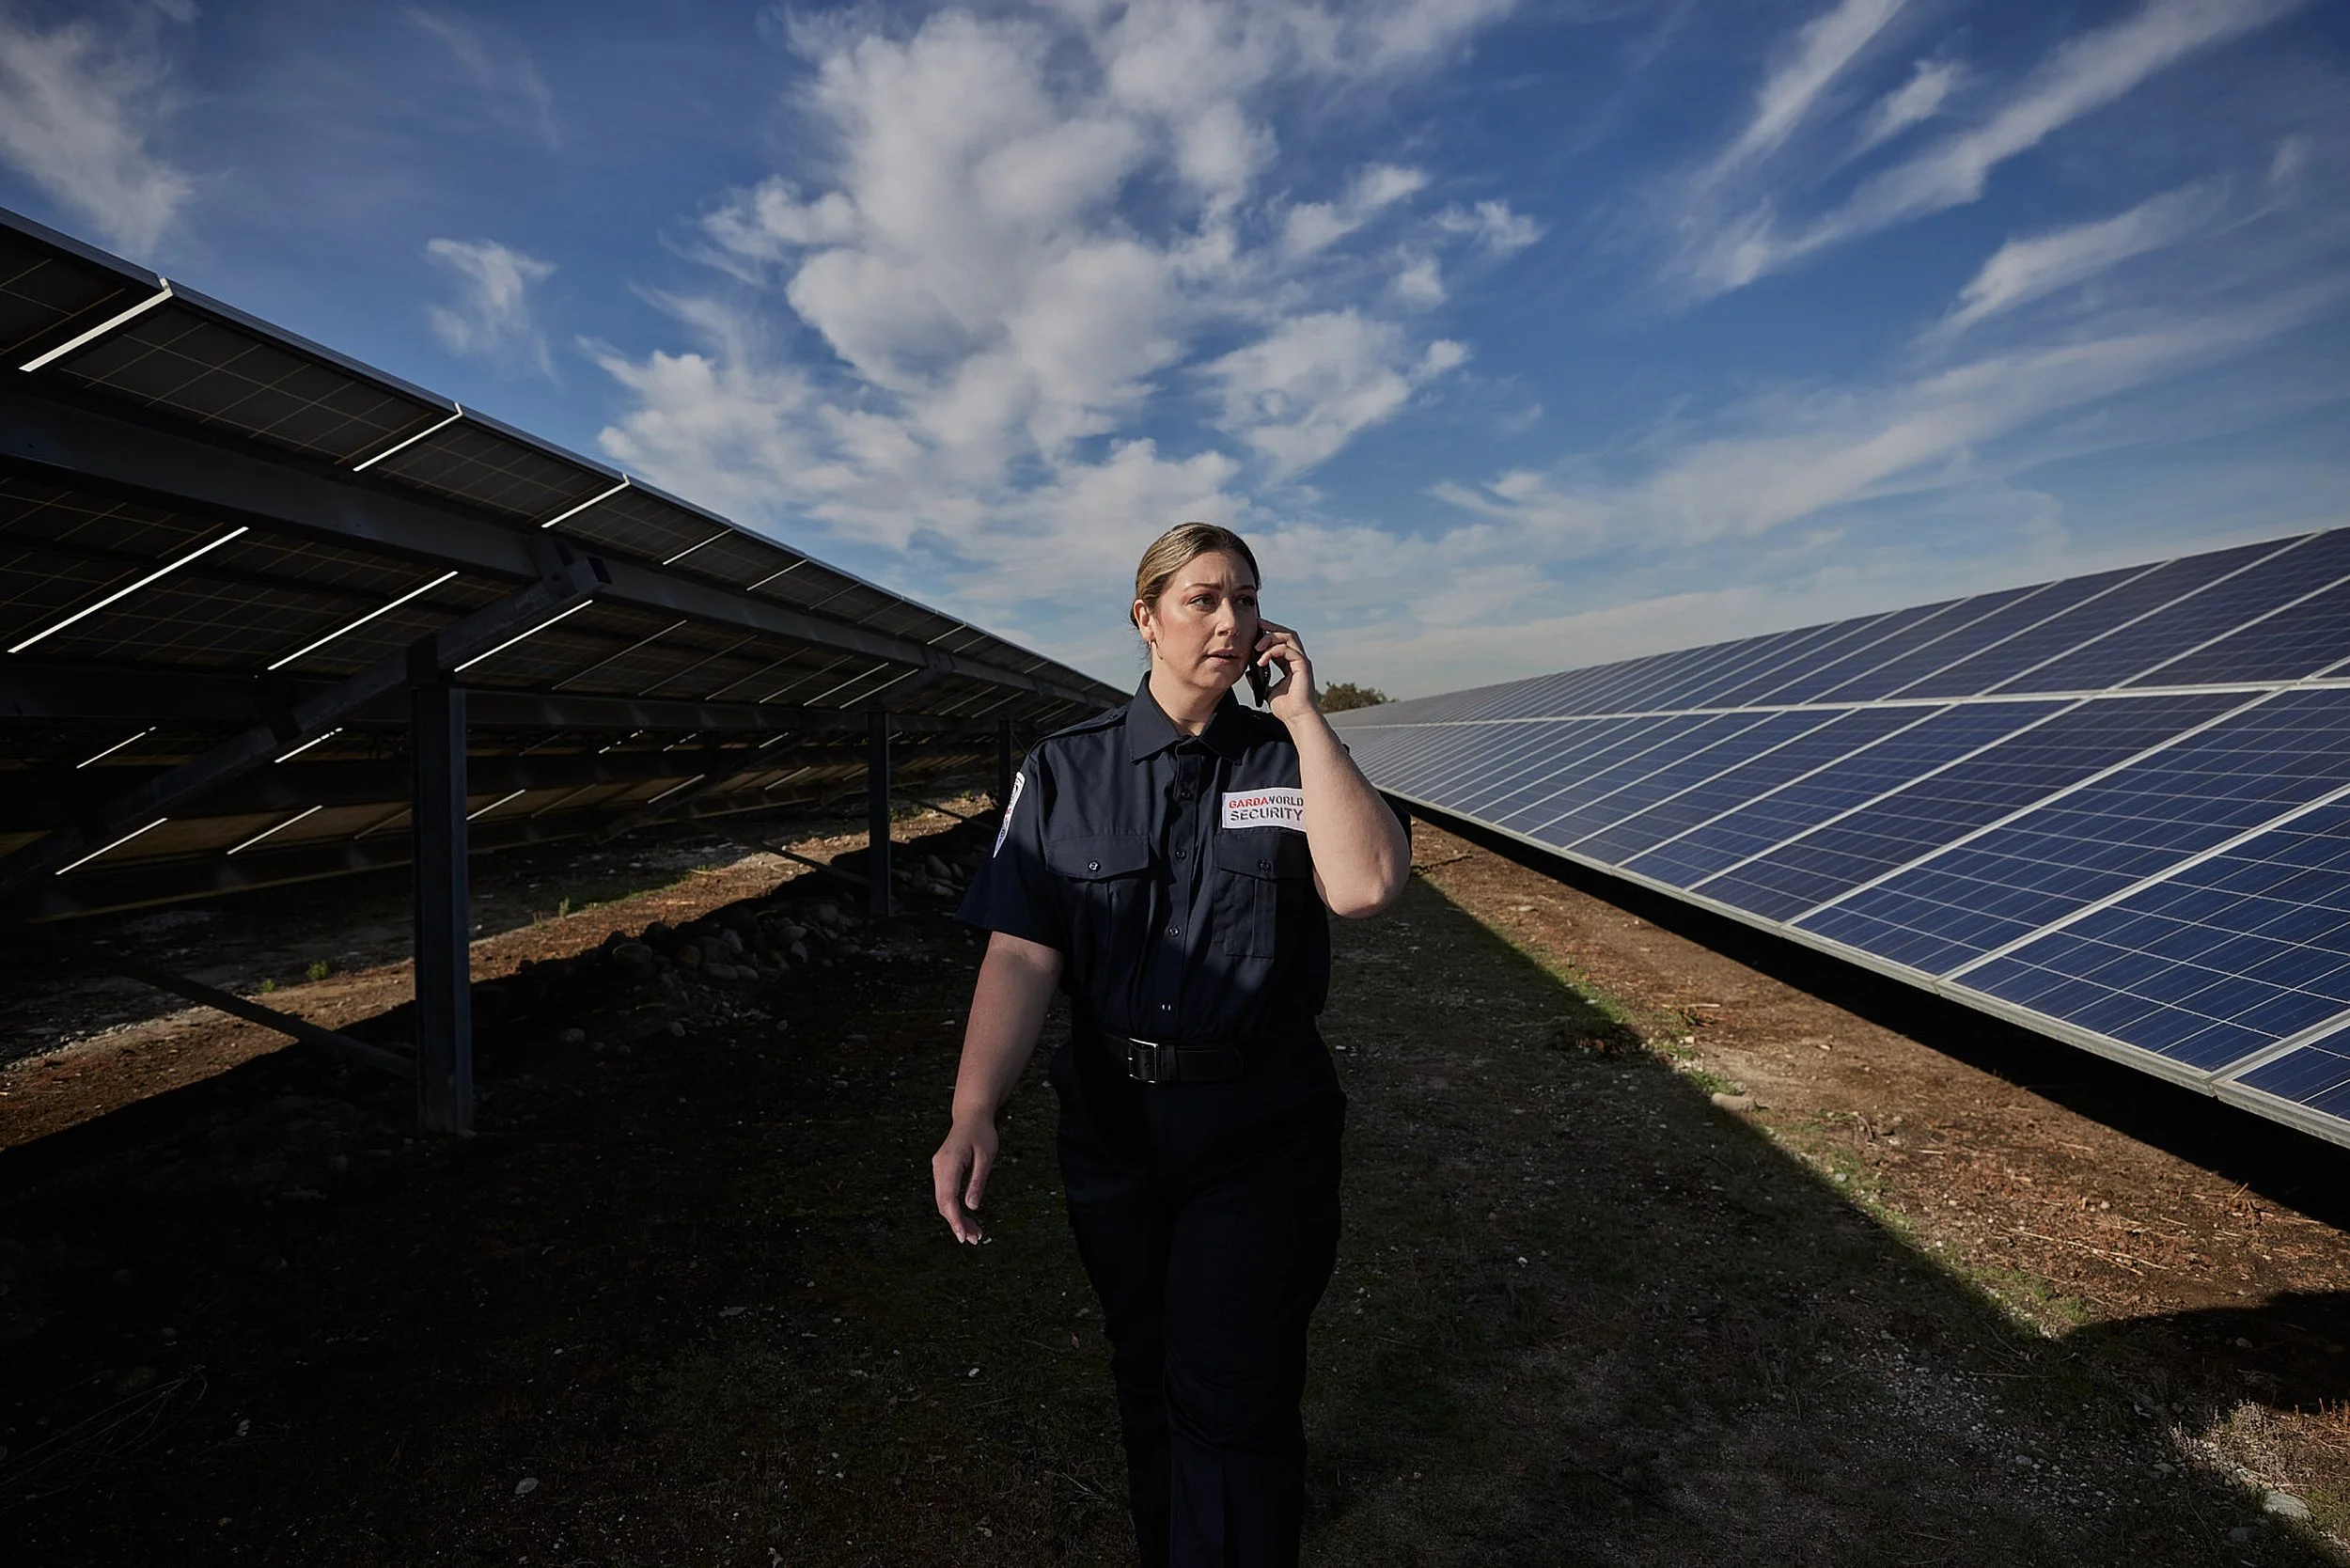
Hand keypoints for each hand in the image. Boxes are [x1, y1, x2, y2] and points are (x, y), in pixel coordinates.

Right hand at [931, 1114, 998, 1243]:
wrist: (971, 1115)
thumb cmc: (982, 1133)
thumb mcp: (986, 1157)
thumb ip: (978, 1181)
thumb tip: (972, 1207)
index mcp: (949, 1162)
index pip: (948, 1198)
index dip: (955, 1220)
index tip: (963, 1236)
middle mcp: (939, 1167)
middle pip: (943, 1203)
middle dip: (957, 1223)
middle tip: (975, 1239)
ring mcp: (938, 1169)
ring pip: (943, 1201)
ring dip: (957, 1218)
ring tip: (975, 1233)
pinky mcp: (942, 1171)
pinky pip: (946, 1194)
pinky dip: (955, 1208)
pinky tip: (967, 1218)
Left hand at [1254, 619, 1317, 724]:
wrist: (1296, 718)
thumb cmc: (1286, 708)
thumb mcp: (1268, 690)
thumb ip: (1261, 680)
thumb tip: (1249, 672)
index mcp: (1289, 664)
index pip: (1280, 642)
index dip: (1268, 633)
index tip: (1255, 628)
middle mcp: (1297, 659)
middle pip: (1286, 634)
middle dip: (1270, 627)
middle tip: (1256, 624)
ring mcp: (1301, 661)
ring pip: (1288, 637)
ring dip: (1271, 638)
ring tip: (1257, 646)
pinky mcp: (1303, 665)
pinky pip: (1288, 649)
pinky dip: (1273, 651)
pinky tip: (1262, 660)